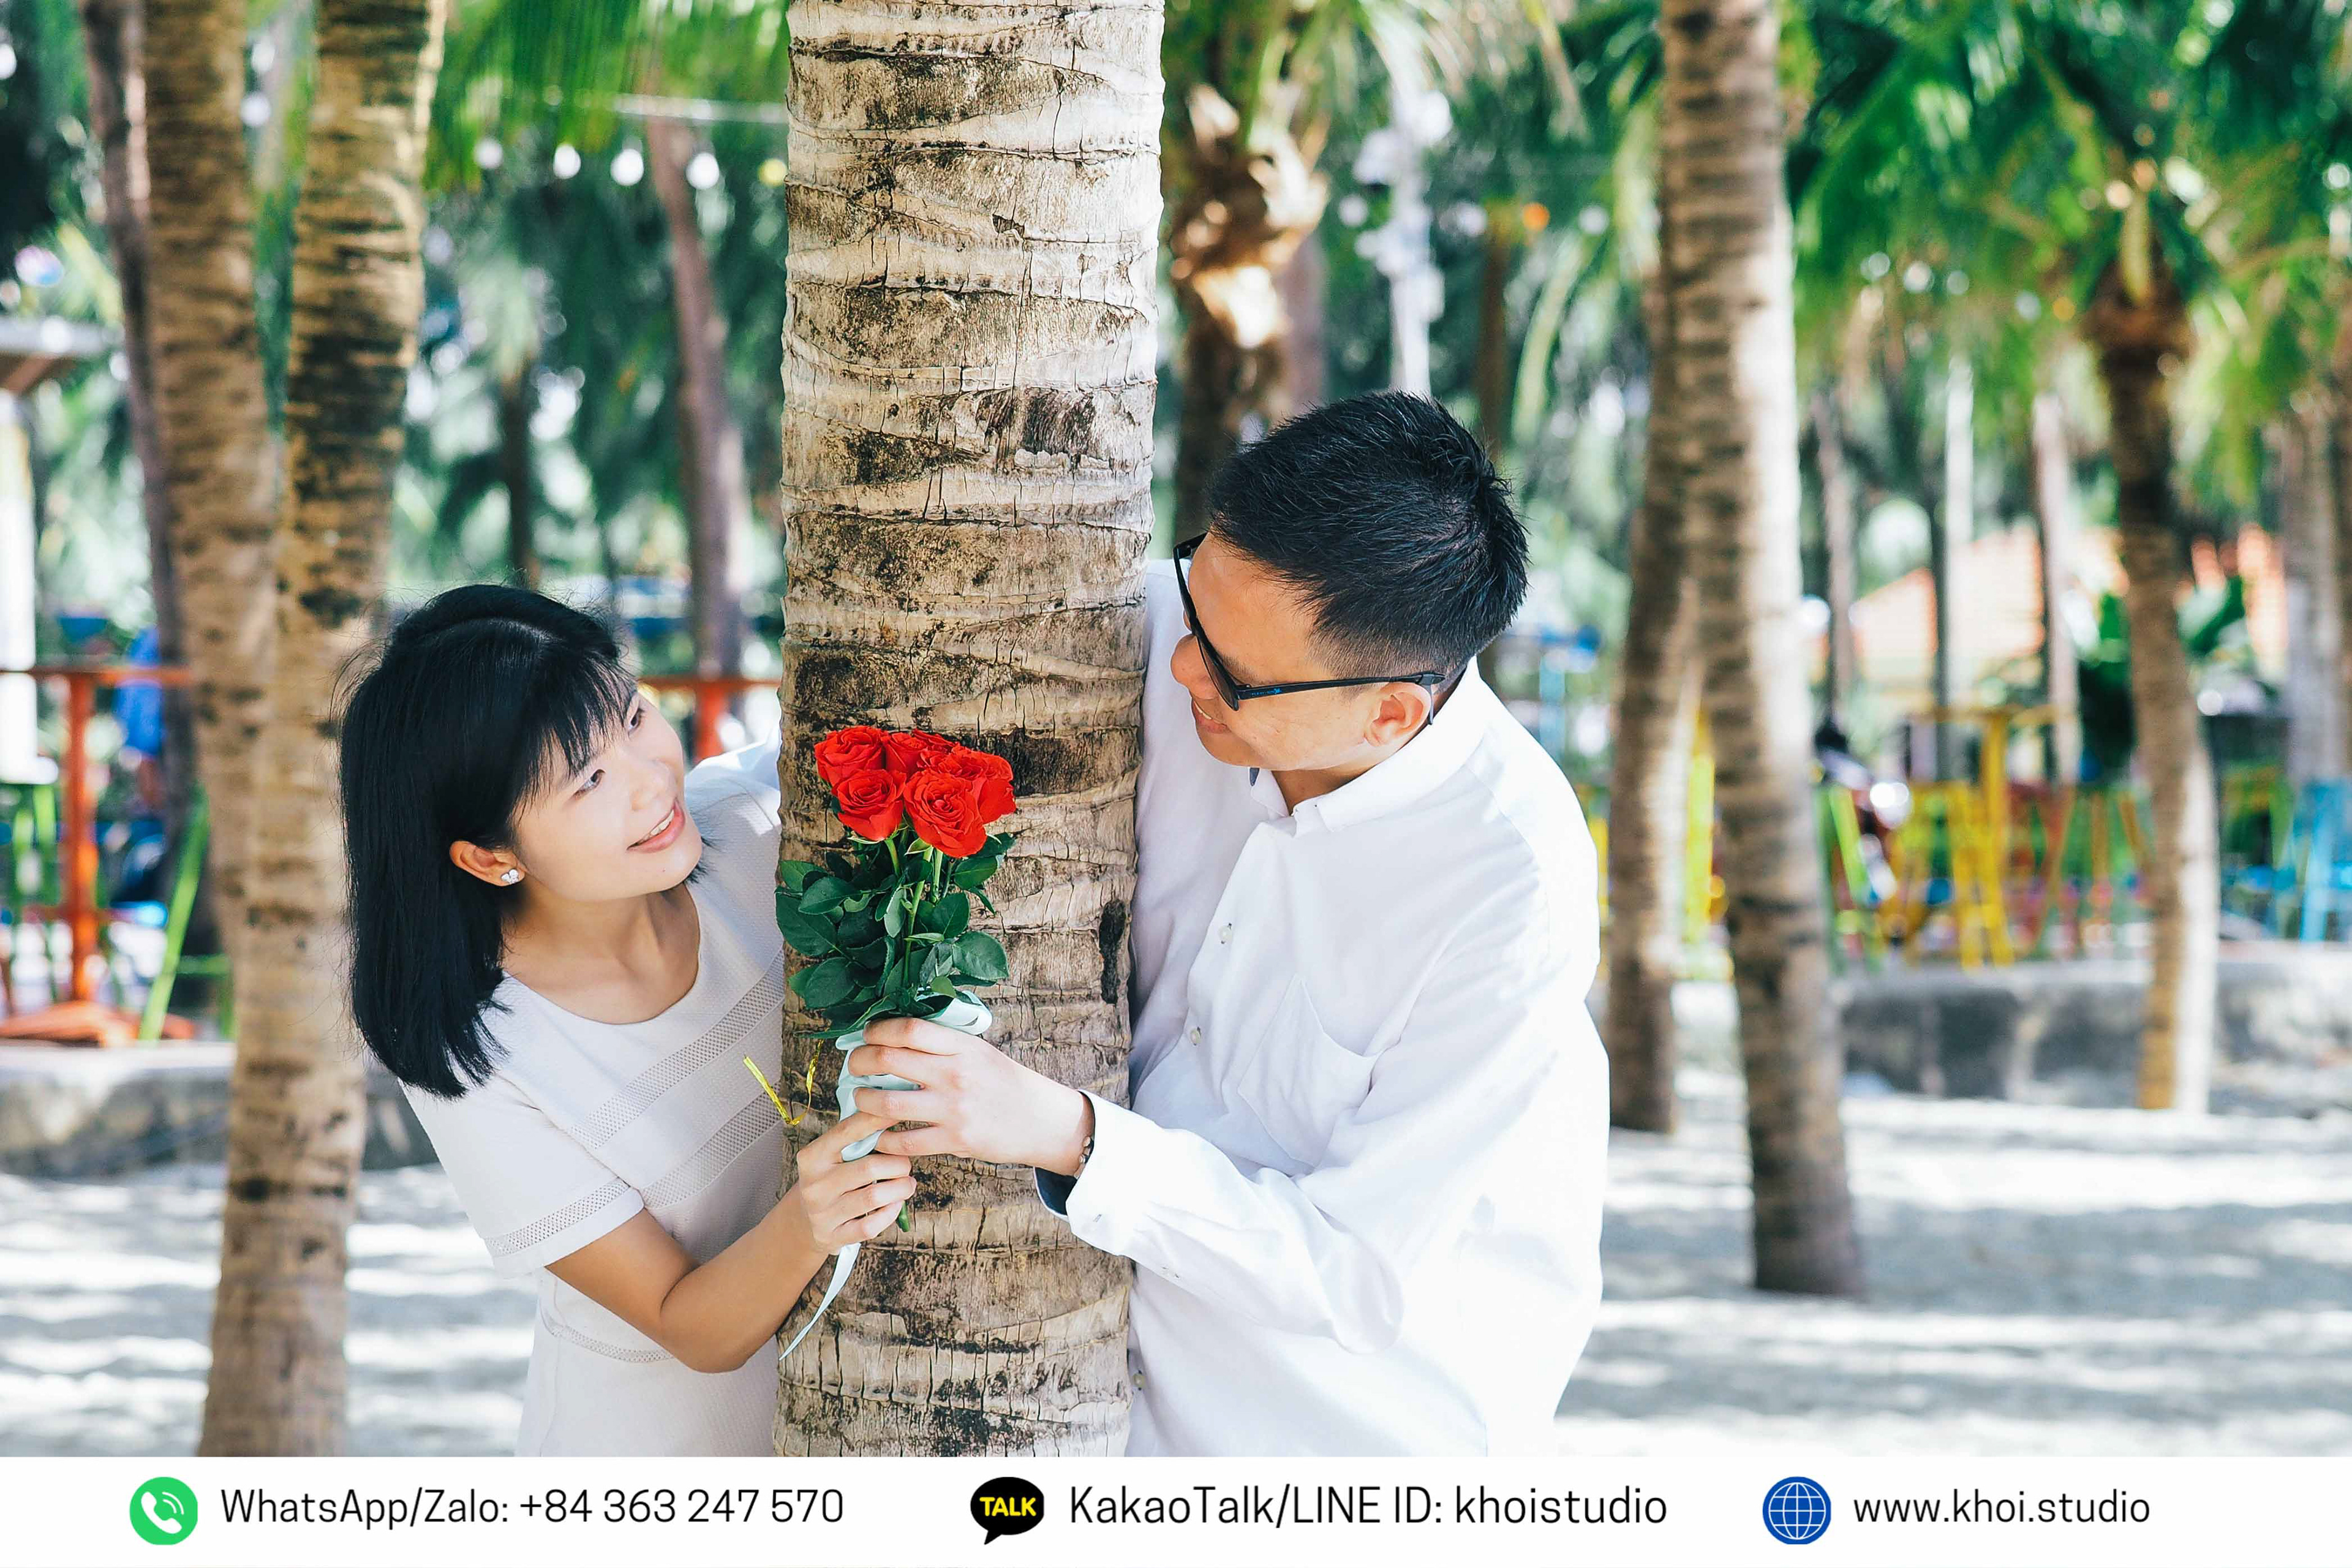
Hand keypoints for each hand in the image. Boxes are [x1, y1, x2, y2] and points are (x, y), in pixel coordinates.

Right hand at [774, 1109, 915, 1255]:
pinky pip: (871, 1225)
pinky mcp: (832, 1236)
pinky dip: (890, 1213)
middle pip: (869, 1167)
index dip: (878, 1119)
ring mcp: (821, 1212)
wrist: (801, 1222)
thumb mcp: (831, 1156)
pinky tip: (894, 1204)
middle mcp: (814, 1183)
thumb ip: (854, 1137)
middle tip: (905, 1164)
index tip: (900, 1111)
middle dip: (898, 1164)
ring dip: (900, 1188)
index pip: (848, 1131)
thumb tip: (891, 1111)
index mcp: (813, 1156)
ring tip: (906, 1183)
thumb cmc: (828, 1180)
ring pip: (874, 1197)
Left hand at [843, 1016, 1092, 1173]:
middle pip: (888, 1060)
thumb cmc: (1005, 1082)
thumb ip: (943, 1043)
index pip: (908, 1029)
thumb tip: (896, 1035)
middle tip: (854, 1066)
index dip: (877, 1030)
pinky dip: (884, 1139)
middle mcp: (955, 1074)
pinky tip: (880, 1136)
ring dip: (863, 1100)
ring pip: (887, 1104)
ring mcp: (953, 1109)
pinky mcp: (954, 1140)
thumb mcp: (979, 1051)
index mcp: (961, 1046)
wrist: (1040, 1119)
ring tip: (859, 1098)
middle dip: (860, 1062)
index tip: (866, 1035)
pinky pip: (904, 1141)